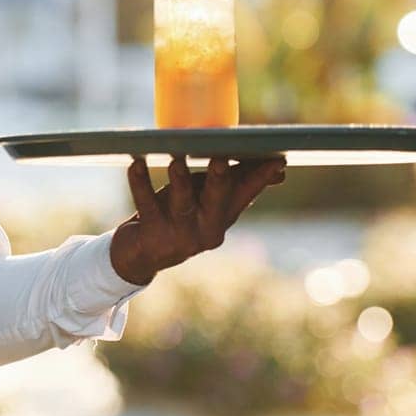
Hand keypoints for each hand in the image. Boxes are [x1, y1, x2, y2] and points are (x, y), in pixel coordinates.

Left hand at [109, 153, 285, 286]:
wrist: (140, 256)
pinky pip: (146, 204)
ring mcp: (179, 235)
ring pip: (182, 205)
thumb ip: (234, 183)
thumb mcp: (207, 200)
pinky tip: (136, 164)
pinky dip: (140, 183)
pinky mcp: (152, 235)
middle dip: (220, 180)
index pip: (245, 194)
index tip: (276, 159)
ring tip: (177, 162)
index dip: (260, 177)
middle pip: (217, 202)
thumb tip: (279, 170)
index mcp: (223, 218)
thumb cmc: (177, 216)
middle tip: (220, 159)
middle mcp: (206, 230)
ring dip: (180, 182)